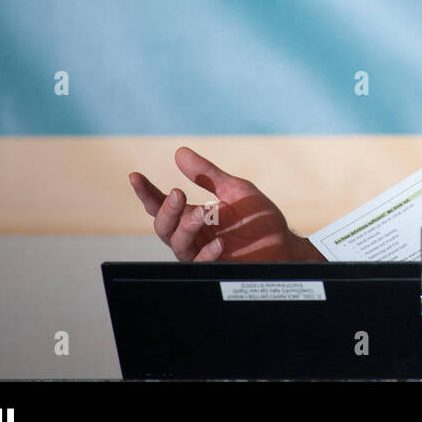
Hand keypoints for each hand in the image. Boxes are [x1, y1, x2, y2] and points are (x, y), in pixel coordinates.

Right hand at [129, 146, 320, 261]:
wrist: (285, 245)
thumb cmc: (259, 220)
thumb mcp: (235, 190)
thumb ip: (208, 175)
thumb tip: (180, 152)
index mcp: (194, 216)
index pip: (162, 205)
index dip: (147, 193)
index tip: (135, 176)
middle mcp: (194, 236)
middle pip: (164, 227)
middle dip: (166, 210)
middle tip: (178, 194)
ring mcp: (203, 253)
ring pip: (177, 244)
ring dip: (185, 228)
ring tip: (201, 214)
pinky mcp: (217, 269)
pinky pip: (201, 264)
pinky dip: (207, 253)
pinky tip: (219, 242)